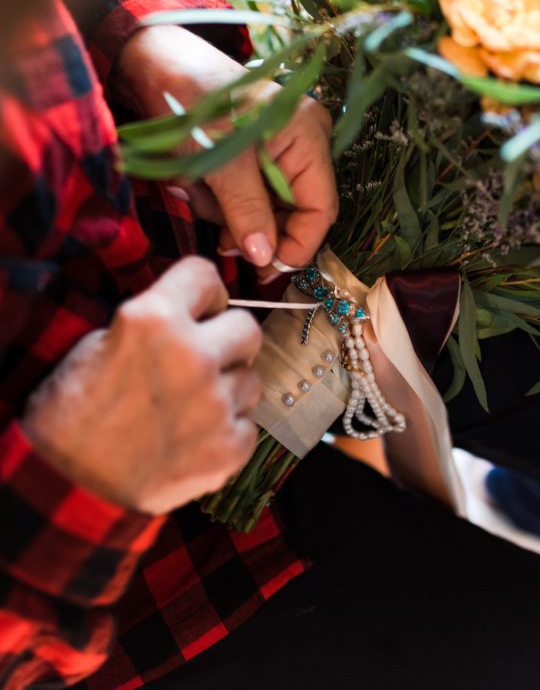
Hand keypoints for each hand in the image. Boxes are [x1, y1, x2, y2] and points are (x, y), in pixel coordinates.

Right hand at [21, 257, 262, 514]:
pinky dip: (227, 432)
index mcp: (154, 320)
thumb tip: (195, 312)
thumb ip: (155, 321)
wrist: (65, 488)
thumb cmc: (72, 415)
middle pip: (248, 328)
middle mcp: (192, 356)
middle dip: (227, 342)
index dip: (205, 294)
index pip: (206, 274)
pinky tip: (192, 438)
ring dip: (227, 390)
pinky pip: (248, 424)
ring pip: (251, 379)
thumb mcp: (98, 344)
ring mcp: (214, 404)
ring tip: (187, 408)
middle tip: (201, 361)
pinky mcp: (228, 447)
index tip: (202, 309)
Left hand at [118, 25, 337, 278]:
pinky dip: (224, 202)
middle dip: (257, 229)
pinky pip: (249, 197)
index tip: (264, 268)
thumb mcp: (220, 159)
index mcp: (309, 137)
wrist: (155, 64)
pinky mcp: (255, 157)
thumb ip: (246, 209)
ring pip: (268, 210)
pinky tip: (200, 189)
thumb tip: (265, 257)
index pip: (320, 208)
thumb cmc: (191, 99)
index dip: (298, 245)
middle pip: (295, 213)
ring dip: (232, 214)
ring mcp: (281, 151)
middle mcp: (304, 145)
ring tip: (199, 194)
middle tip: (222, 243)